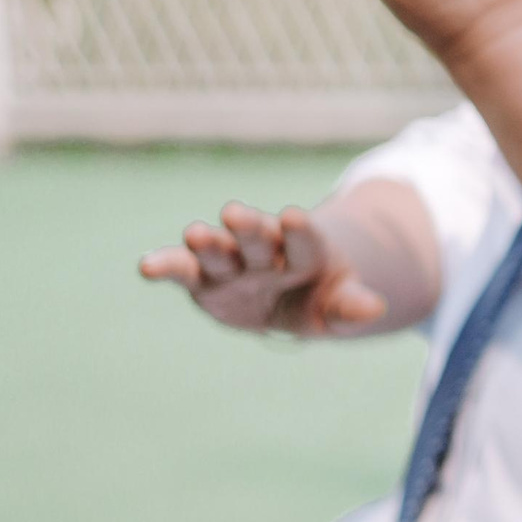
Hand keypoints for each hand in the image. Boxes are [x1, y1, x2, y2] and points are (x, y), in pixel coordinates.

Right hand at [139, 202, 384, 334]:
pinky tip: (145, 268)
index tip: (295, 216)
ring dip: (209, 243)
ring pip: (220, 250)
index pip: (305, 241)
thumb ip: (350, 307)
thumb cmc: (322, 297)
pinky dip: (165, 267)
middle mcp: (266, 251)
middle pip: (258, 238)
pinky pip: (182, 272)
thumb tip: (376, 309)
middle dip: (249, 227)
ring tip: (196, 233)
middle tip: (236, 212)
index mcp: (306, 252)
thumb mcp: (339, 306)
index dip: (300, 231)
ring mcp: (233, 264)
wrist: (293, 297)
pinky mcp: (203, 281)